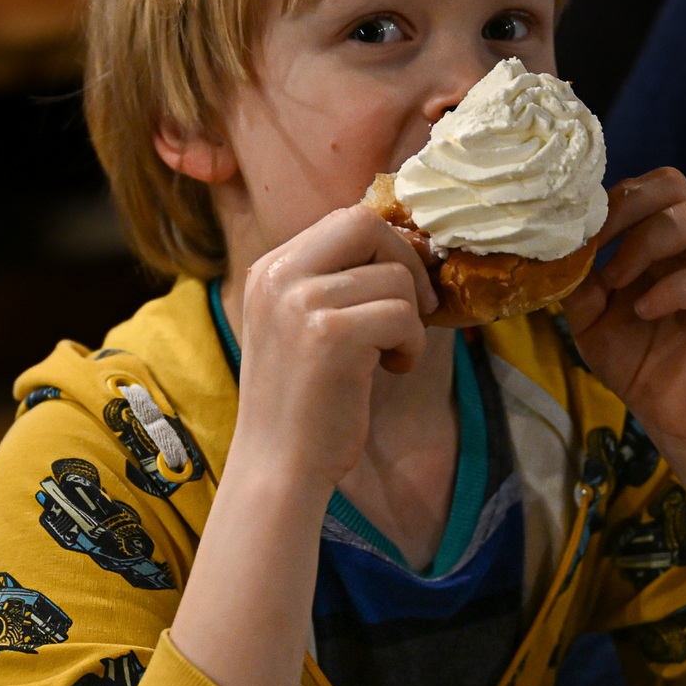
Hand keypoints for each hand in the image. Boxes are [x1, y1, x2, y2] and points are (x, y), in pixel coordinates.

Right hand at [234, 205, 437, 490]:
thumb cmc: (303, 401)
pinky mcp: (330, 335)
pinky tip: (392, 369)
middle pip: (366, 224)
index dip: (389, 246)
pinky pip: (402, 315)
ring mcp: (300, 302)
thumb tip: (406, 245)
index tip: (404, 285)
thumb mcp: (303, 324)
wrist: (278, 466)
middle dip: (406, 262)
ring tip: (391, 354)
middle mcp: (279, 276)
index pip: (346, 219)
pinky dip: (412, 344)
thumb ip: (335, 282)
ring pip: (394, 277)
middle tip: (415, 308)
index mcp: (270, 269)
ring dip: (410, 319)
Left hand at [562, 168, 685, 457]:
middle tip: (598, 244)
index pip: (651, 187)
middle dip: (628, 206)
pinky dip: (671, 288)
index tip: (580, 231)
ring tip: (617, 281)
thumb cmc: (637, 364)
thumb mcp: (590, 319)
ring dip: (645, 244)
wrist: (674, 419)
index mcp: (670, 243)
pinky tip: (644, 311)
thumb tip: (556, 248)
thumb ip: (578, 281)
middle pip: (675, 186)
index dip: (613, 199)